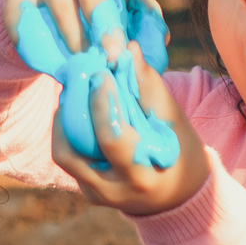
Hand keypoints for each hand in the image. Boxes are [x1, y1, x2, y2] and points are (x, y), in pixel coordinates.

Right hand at [3, 0, 163, 61]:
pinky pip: (29, 19)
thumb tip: (160, 38)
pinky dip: (41, 42)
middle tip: (113, 55)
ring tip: (84, 62)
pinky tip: (48, 53)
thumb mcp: (120, 1)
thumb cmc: (95, 0)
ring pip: (63, 10)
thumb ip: (142, 14)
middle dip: (106, 28)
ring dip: (76, 42)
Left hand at [50, 39, 211, 216]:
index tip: (101, 74)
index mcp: (141, 176)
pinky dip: (70, 131)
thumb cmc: (181, 151)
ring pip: (63, 155)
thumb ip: (148, 86)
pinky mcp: (88, 191)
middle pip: (72, 152)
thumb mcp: (173, 121)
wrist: (180, 193)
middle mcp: (114, 192)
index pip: (110, 139)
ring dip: (63, 122)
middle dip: (72, 110)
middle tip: (79, 80)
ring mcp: (97, 195)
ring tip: (76, 95)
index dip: (101, 103)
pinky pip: (69, 158)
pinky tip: (79, 110)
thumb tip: (128, 49)